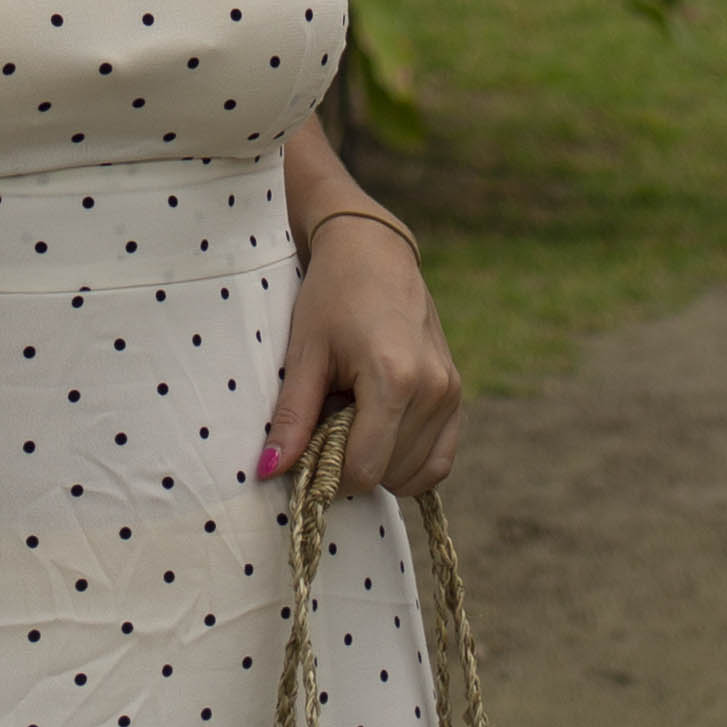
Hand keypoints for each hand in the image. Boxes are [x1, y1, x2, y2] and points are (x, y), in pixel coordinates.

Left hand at [261, 207, 461, 501]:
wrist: (374, 252)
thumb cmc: (332, 295)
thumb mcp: (305, 353)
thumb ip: (292, 418)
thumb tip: (269, 472)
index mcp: (395, 378)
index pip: (365, 468)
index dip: (330, 474)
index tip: (309, 451)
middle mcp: (433, 389)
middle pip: (389, 473)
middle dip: (352, 463)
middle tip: (329, 421)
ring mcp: (451, 392)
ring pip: (414, 473)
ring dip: (379, 461)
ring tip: (354, 415)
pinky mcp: (457, 393)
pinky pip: (439, 461)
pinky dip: (409, 463)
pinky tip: (380, 434)